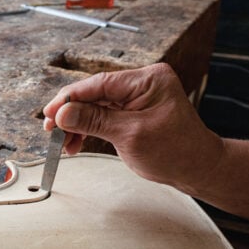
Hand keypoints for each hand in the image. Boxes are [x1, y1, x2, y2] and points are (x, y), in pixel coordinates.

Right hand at [42, 63, 223, 191]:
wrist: (198, 169)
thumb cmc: (176, 152)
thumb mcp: (131, 136)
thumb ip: (95, 121)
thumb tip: (63, 113)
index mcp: (147, 79)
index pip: (99, 83)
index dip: (70, 98)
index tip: (49, 113)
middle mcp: (142, 83)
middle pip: (95, 93)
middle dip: (71, 113)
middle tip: (51, 130)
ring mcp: (138, 96)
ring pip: (95, 105)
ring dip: (77, 123)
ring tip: (63, 143)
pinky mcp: (133, 110)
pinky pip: (103, 115)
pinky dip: (88, 128)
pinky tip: (76, 142)